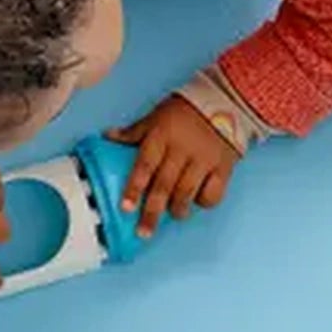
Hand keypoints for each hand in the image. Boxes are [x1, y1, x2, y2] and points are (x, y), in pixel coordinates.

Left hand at [105, 95, 237, 238]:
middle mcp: (182, 150)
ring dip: (178, 209)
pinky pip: (213, 192)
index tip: (127, 208)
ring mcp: (204, 160)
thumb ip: (133, 132)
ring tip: (173, 215)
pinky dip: (204, 201)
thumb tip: (107, 137)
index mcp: (161, 137)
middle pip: (165, 186)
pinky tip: (197, 201)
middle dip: (152, 212)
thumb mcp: (155, 117)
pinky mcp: (223, 167)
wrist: (224, 100)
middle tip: (143, 231)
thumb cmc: (184, 111)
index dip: (135, 188)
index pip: (145, 166)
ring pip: (188, 192)